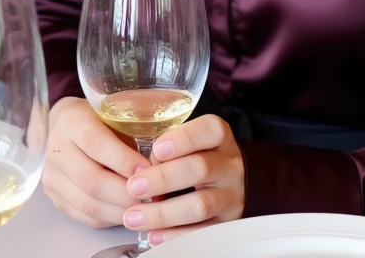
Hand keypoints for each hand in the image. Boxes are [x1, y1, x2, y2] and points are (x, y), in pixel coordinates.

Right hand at [43, 96, 149, 228]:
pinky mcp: (56, 200)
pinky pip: (85, 216)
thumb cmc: (99, 118)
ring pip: (88, 204)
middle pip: (91, 180)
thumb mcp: (114, 114)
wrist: (66, 128)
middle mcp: (57, 151)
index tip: (147, 170)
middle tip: (151, 194)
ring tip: (145, 207)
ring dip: (120, 209)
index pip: (96, 144)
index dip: (123, 160)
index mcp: (72, 122)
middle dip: (126, 192)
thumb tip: (159, 162)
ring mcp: (53, 178)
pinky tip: (128, 212)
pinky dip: (111, 217)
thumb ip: (132, 132)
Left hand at [123, 115, 244, 245]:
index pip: (210, 129)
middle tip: (134, 187)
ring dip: (163, 213)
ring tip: (134, 216)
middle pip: (200, 168)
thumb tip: (139, 169)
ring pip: (200, 205)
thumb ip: (168, 149)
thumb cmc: (197, 157)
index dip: (184, 138)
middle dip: (163, 178)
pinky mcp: (226, 222)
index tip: (156, 150)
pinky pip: (202, 232)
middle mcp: (230, 165)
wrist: (225, 184)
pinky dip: (175, 235)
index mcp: (220, 137)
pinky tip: (153, 235)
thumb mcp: (189, 143)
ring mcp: (230, 195)